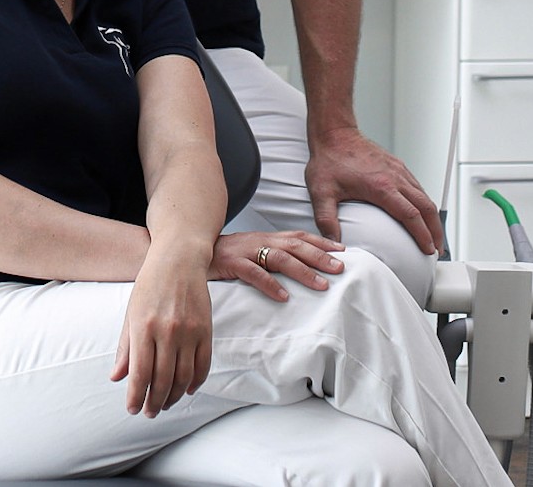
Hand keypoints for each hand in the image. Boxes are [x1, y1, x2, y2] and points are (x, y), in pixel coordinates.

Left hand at [111, 249, 211, 417]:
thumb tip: (117, 378)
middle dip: (155, 402)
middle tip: (150, 412)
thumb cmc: (150, 285)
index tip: (132, 409)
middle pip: (163, 380)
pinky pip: (203, 365)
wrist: (179, 259)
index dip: (136, 396)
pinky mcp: (206, 330)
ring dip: (174, 396)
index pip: (140, 373)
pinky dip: (196, 382)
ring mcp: (189, 331)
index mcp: (143, 327)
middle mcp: (167, 331)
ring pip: (184, 377)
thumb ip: (125, 347)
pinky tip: (188, 390)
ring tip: (165, 404)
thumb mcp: (131, 313)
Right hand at [210, 229, 344, 301]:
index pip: (298, 236)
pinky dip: (270, 284)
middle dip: (319, 256)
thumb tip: (297, 269)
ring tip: (321, 284)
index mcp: (265, 237)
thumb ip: (271, 257)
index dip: (320, 242)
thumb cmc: (224, 256)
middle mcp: (259, 241)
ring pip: (279, 258)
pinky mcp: (231, 264)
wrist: (189, 251)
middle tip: (340, 268)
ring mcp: (245, 252)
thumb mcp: (251, 251)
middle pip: (295, 245)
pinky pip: (253, 273)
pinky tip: (283, 297)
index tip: (342, 251)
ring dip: (303, 271)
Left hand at [307, 127, 441, 254]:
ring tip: (433, 236)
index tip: (428, 250)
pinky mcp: (397, 165)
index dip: (423, 235)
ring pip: (424, 196)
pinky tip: (421, 212)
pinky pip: (417, 186)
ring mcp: (398, 170)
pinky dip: (424, 203)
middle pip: (426, 207)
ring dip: (432, 217)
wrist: (334, 134)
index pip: (411, 215)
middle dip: (436, 230)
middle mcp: (395, 177)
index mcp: (381, 187)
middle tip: (437, 249)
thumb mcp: (321, 193)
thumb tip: (333, 243)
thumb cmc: (329, 160)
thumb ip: (326, 220)